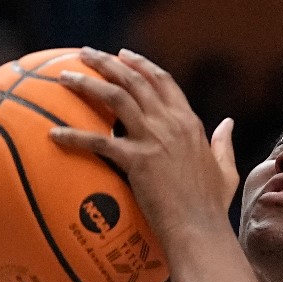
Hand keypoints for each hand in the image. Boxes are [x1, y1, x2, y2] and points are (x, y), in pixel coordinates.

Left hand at [48, 48, 239, 232]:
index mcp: (189, 122)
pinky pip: (98, 142)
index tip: (123, 55)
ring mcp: (153, 139)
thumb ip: (224, 144)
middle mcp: (170, 123)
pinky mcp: (136, 160)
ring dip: (87, 83)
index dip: (141, 65)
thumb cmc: (212, 206)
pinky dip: (74, 136)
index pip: (162, 81)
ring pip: (115, 98)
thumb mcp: (225, 169)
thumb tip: (228, 124)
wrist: (200, 228)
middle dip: (107, 62)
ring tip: (64, 76)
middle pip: (134, 80)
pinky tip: (54, 134)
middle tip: (85, 54)